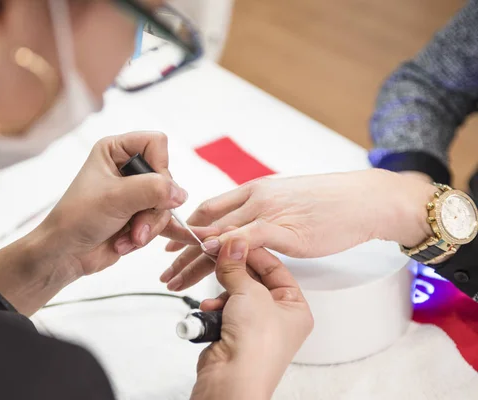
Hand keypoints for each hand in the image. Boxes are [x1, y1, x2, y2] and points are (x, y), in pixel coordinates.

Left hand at [32, 131, 210, 277]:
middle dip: (152, 208)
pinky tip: (190, 237)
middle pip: (165, 179)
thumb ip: (151, 190)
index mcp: (115, 151)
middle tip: (134, 225)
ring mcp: (135, 194)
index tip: (147, 188)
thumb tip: (180, 194)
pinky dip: (169, 231)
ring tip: (130, 239)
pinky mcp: (140, 216)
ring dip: (149, 227)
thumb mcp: (114, 198)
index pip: (156, 143)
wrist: (64, 254)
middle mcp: (127, 169)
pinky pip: (164, 220)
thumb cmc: (76, 219)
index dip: (158, 167)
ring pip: (166, 205)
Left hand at [161, 169, 435, 290]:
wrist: (363, 199)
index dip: (187, 228)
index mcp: (254, 191)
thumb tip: (249, 232)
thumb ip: (264, 215)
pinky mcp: (283, 227)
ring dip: (193, 259)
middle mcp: (255, 198)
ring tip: (174, 279)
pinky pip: (246, 237)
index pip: (210, 209)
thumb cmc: (331, 202)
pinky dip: (224, 247)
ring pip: (219, 235)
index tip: (172, 245)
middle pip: (206, 224)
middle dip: (181, 248)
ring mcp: (267, 211)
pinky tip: (208, 258)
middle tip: (163, 269)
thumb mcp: (289, 202)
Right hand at [191, 237, 312, 399]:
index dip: (253, 250)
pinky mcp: (233, 334)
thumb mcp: (249, 294)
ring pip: (234, 293)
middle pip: (253, 279)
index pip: (274, 267)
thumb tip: (232, 241)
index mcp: (295, 307)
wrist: (231, 382)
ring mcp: (255, 326)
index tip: (233, 237)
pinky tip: (209, 311)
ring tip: (214, 291)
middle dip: (233, 271)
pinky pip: (222, 310)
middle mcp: (277, 317)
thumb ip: (237, 265)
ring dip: (221, 291)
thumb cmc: (256, 347)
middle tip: (217, 252)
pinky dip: (213, 308)